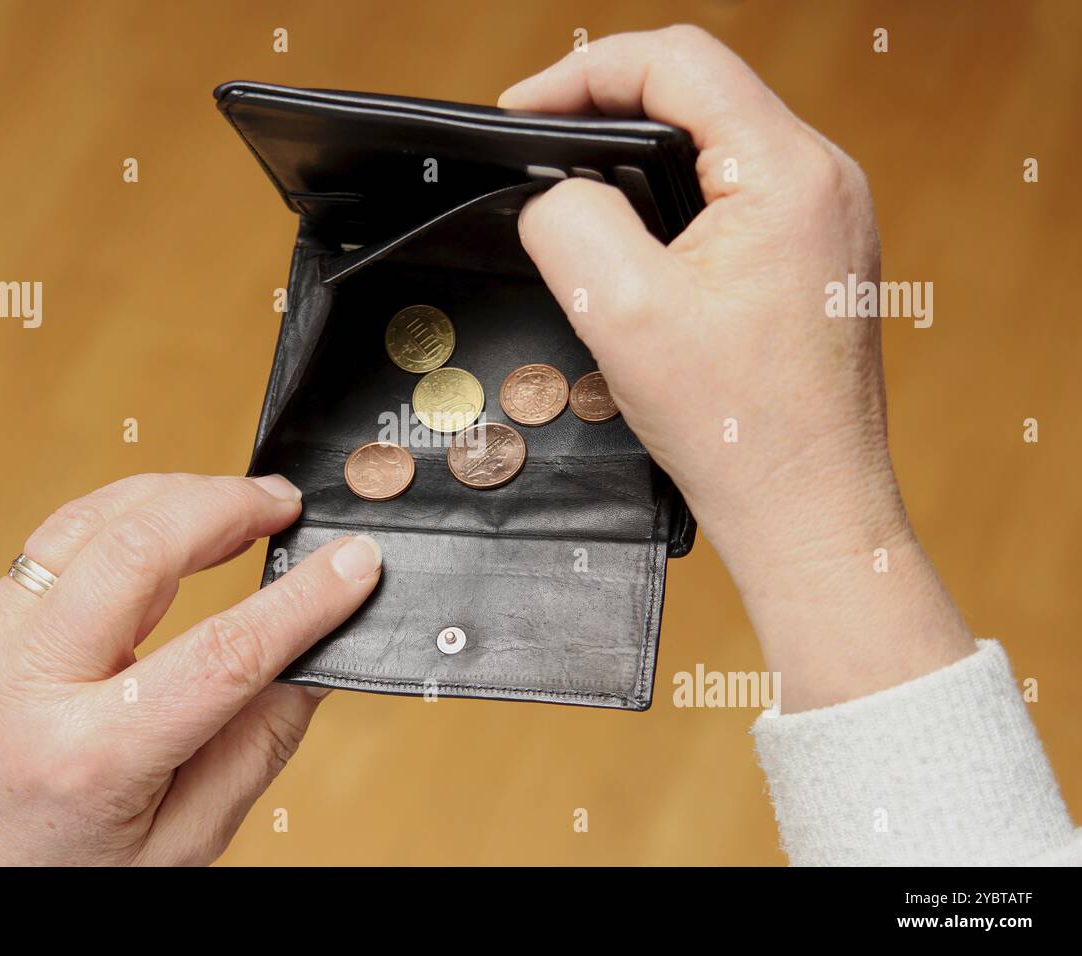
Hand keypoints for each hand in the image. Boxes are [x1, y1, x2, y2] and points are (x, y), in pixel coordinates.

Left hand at [0, 473, 381, 864]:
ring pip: (93, 519)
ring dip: (180, 494)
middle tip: (288, 505)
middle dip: (228, 507)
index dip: (301, 600)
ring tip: (245, 504)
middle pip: (138, 551)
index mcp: (89, 758)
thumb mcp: (182, 839)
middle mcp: (28, 683)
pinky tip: (178, 518)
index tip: (355, 563)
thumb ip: (258, 746)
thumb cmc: (66, 870)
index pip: (219, 655)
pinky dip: (133, 510)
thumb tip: (315, 656)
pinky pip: (64, 533)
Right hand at [502, 27, 973, 710]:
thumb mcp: (622, 313)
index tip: (516, 112)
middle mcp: (823, 179)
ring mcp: (826, 216)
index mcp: (788, 173)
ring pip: (715, 139)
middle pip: (700, 89)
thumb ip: (572, 221)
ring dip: (638, 151)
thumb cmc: (739, 429)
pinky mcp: (814, 253)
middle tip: (534, 143)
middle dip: (606, 105)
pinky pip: (733, 190)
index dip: (582, 72)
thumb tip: (555, 192)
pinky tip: (631, 234)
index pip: (677, 61)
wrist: (808, 510)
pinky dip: (672, 195)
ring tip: (571, 181)